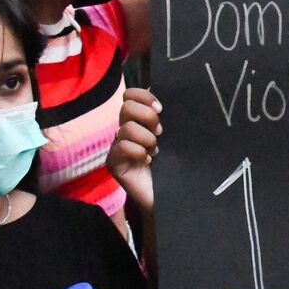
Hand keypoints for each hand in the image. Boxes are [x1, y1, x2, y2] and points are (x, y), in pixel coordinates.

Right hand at [108, 88, 162, 212]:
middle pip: (127, 107)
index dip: (144, 97)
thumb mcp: (173, 136)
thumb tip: (162, 99)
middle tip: (160, 133)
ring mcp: (117, 146)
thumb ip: (166, 118)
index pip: (130, 95)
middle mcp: (125, 129)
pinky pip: (121, 147)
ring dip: (147, 139)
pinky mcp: (113, 163)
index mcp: (138, 119)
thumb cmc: (174, 163)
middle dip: (148, 117)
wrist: (171, 194)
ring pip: (126, 128)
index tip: (161, 109)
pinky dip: (138, 152)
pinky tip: (148, 161)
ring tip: (155, 151)